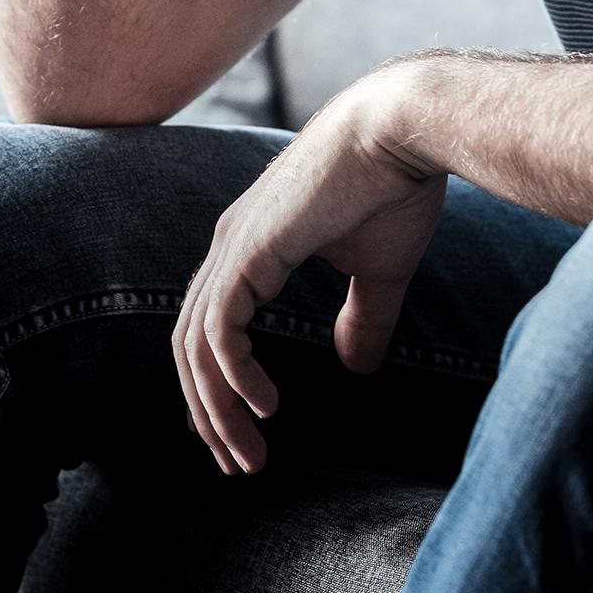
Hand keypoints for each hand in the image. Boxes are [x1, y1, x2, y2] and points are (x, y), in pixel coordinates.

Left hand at [173, 71, 447, 475]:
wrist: (402, 128)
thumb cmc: (394, 186)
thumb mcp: (378, 271)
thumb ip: (360, 317)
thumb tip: (353, 367)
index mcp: (251, 245)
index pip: (209, 327)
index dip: (216, 386)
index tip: (241, 434)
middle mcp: (230, 244)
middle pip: (189, 344)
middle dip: (207, 411)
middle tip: (237, 463)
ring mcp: (234, 245)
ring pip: (196, 344)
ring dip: (217, 408)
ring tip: (249, 454)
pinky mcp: (250, 250)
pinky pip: (219, 328)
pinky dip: (233, 375)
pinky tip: (265, 407)